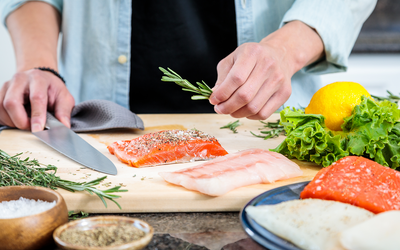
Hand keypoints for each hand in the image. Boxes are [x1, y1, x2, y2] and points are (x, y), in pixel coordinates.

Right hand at [0, 69, 74, 131]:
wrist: (40, 78)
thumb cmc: (52, 89)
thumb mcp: (64, 98)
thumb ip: (64, 112)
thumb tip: (64, 127)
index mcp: (38, 79)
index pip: (36, 98)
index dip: (37, 115)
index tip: (38, 129)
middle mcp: (20, 80)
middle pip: (12, 102)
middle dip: (20, 120)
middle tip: (31, 128)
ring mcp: (7, 86)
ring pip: (1, 107)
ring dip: (13, 121)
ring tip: (26, 123)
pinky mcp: (0, 93)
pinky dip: (6, 120)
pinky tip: (17, 120)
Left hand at [209, 21, 323, 119]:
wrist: (280, 55)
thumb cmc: (251, 58)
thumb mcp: (233, 59)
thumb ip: (222, 77)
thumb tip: (214, 95)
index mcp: (252, 53)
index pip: (236, 78)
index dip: (222, 93)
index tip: (213, 100)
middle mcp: (268, 65)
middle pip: (245, 95)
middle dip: (227, 107)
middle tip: (219, 109)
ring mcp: (278, 80)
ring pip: (254, 107)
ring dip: (237, 113)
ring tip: (230, 110)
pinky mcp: (285, 93)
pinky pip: (264, 113)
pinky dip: (250, 116)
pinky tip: (244, 110)